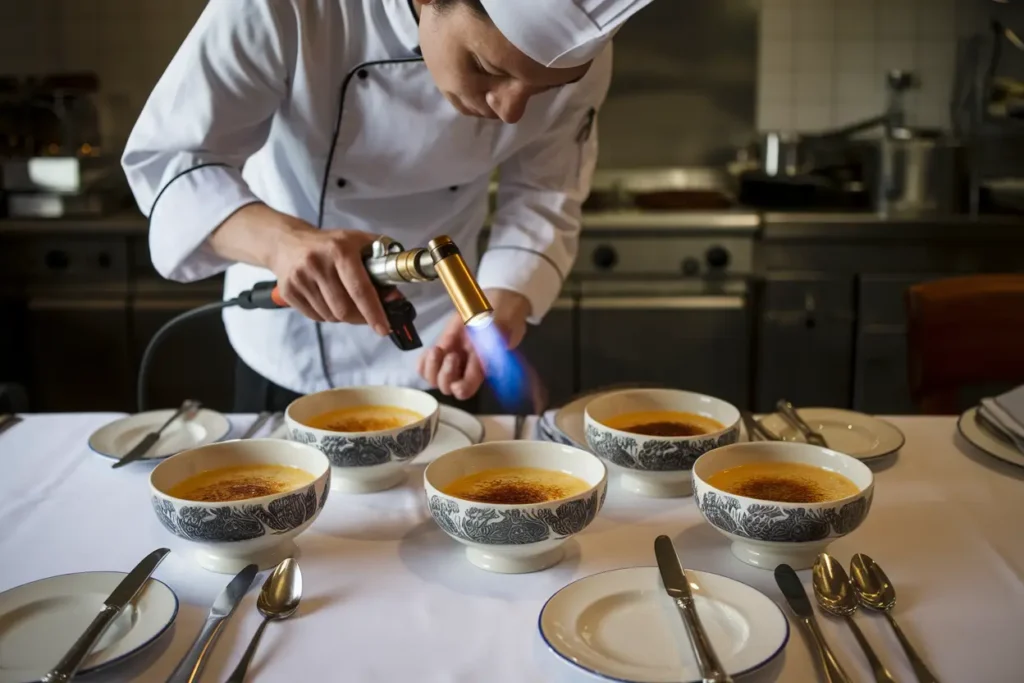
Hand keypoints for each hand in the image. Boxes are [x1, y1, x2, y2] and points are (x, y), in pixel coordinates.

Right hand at [266, 219, 390, 331]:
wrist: (287, 242)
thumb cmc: (330, 244)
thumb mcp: (358, 242)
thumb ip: (381, 264)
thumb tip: (394, 295)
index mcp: (339, 250)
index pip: (359, 289)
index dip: (374, 312)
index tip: (384, 328)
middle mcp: (318, 263)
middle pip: (344, 309)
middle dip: (359, 317)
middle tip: (366, 315)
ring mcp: (300, 278)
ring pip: (330, 316)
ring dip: (342, 316)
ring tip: (343, 300)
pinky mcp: (288, 291)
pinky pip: (315, 317)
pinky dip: (326, 315)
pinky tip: (326, 300)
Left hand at [418, 289, 529, 400]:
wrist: (491, 306)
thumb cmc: (500, 317)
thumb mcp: (501, 326)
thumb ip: (498, 340)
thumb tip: (490, 352)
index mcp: (481, 368)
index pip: (468, 389)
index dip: (461, 389)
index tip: (457, 382)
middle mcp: (464, 369)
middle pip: (447, 388)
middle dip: (446, 374)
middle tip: (453, 355)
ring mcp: (451, 360)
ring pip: (433, 379)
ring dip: (432, 368)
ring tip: (438, 350)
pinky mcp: (440, 351)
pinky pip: (424, 367)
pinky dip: (424, 362)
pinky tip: (432, 351)